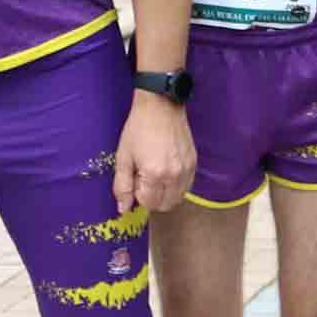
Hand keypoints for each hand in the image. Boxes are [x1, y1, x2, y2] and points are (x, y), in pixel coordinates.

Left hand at [113, 94, 195, 215]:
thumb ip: (122, 186)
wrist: (160, 106)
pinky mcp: (194, 163)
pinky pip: (187, 186)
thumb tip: (122, 209)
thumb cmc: (138, 129)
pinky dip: (176, 186)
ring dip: (165, 194)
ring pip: (178, 198)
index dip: (138, 195)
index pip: (148, 203)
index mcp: (154, 174)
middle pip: (165, 205)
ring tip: (155, 175)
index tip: (135, 179)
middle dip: (152, 199)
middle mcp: (174, 175)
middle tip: (144, 180)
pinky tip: (167, 171)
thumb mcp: (123, 157)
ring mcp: (187, 170)